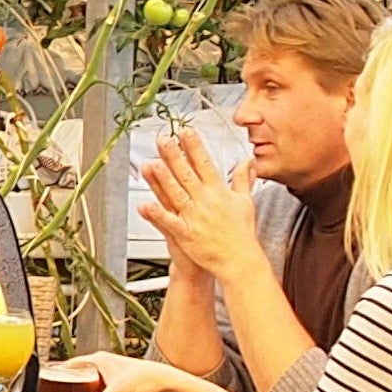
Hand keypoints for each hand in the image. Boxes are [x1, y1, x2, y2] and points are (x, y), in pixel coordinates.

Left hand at [141, 128, 264, 283]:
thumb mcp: (245, 201)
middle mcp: (206, 201)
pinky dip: (157, 214)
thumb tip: (247, 162)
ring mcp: (195, 217)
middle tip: (163, 139)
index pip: (204, 163)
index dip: (194, 146)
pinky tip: (144, 205)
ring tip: (152, 163)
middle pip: (187, 174)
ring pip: (176, 194)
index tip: (185, 131)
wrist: (240, 260)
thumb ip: (243, 179)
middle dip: (174, 156)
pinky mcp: (187, 234)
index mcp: (219, 192)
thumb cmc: (242, 233)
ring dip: (163, 179)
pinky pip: (169, 222)